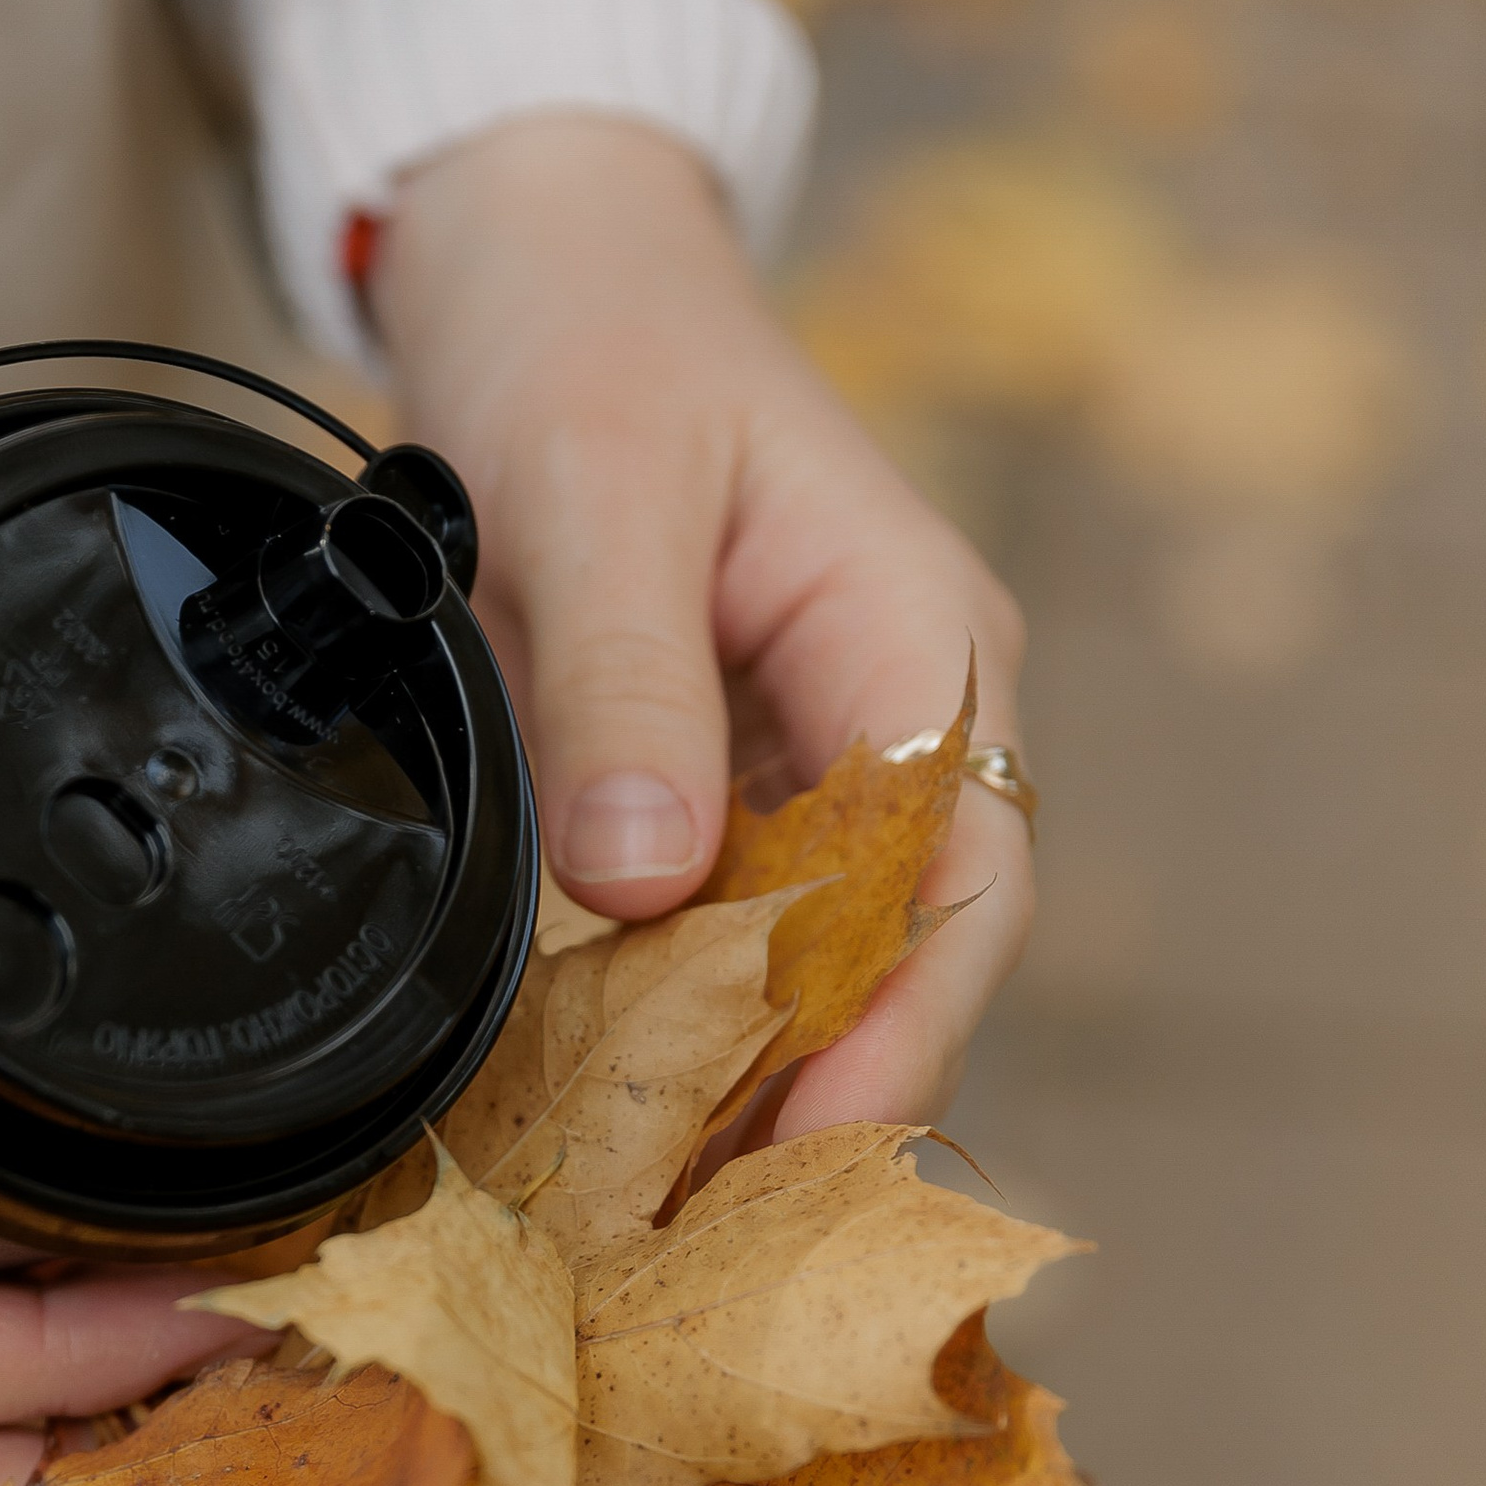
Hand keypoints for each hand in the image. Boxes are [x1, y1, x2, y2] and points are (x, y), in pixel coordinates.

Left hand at [380, 116, 1030, 1134]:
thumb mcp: (598, 491)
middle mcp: (889, 709)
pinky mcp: (710, 771)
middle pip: (898, 949)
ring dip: (730, 1069)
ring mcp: (803, 746)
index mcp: (920, 636)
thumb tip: (648, 885)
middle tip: (693, 1231)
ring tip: (630, 1203)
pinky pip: (711, 917)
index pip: (956, 879)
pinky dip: (657, 1010)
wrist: (529, 254)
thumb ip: (627, 685)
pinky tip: (577, 1099)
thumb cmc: (591, 335)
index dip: (891, 1027)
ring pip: (803, 952)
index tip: (797, 1144)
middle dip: (810, 1088)